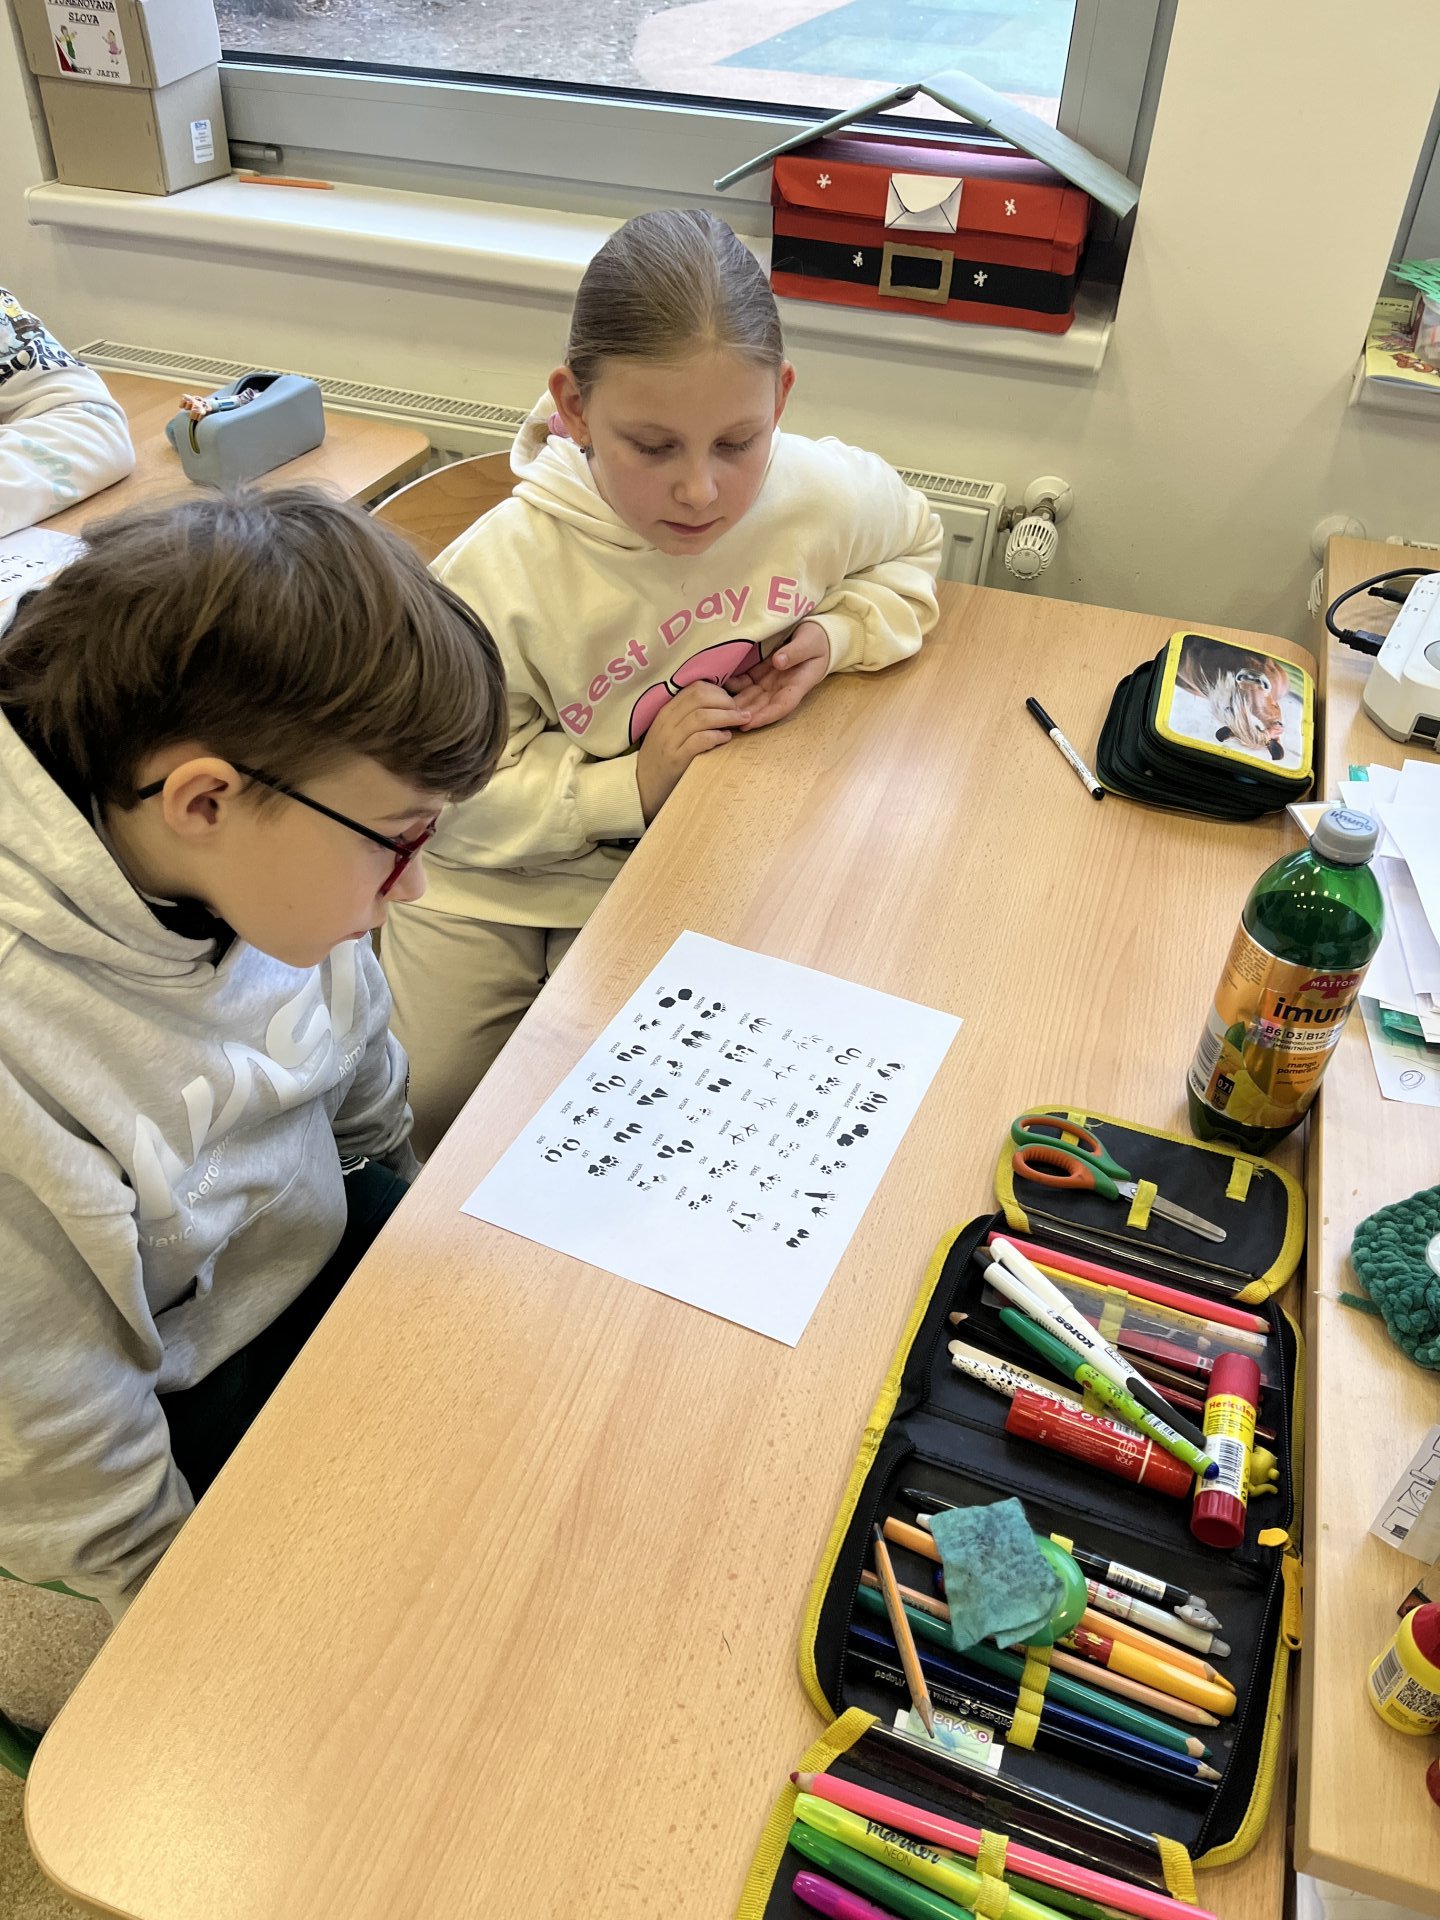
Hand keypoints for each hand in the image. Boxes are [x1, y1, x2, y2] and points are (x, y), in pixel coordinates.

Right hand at [636, 680, 747, 822]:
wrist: (641, 788)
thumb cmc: (662, 759)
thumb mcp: (670, 732)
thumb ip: (688, 717)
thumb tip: (721, 705)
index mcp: (666, 711)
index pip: (695, 688)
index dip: (719, 691)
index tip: (732, 701)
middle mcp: (667, 722)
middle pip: (700, 697)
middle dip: (726, 701)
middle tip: (741, 712)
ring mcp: (670, 741)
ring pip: (702, 716)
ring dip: (727, 716)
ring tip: (741, 721)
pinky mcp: (675, 760)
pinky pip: (699, 740)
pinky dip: (716, 736)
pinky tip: (726, 738)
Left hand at [724, 620, 830, 729]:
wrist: (817, 634)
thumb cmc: (817, 639)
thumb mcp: (810, 642)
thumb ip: (795, 652)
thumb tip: (778, 661)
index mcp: (797, 685)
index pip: (781, 706)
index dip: (765, 717)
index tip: (748, 723)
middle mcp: (782, 688)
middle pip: (762, 706)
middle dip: (744, 714)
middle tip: (724, 719)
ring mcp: (770, 681)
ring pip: (750, 697)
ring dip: (735, 704)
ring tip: (716, 707)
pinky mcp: (761, 673)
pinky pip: (745, 683)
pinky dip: (732, 686)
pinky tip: (717, 686)